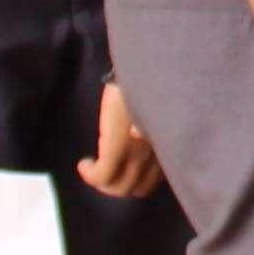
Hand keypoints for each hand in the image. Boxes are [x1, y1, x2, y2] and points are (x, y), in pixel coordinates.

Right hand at [78, 80, 164, 202]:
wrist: (146, 66)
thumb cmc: (153, 84)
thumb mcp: (157, 113)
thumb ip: (152, 133)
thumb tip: (138, 142)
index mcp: (169, 148)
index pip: (154, 181)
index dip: (136, 181)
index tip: (122, 171)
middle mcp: (158, 155)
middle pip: (137, 189)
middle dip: (117, 186)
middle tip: (102, 174)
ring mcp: (139, 152)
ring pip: (119, 187)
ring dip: (102, 184)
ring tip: (92, 168)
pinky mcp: (118, 147)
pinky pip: (102, 175)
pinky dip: (90, 174)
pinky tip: (84, 164)